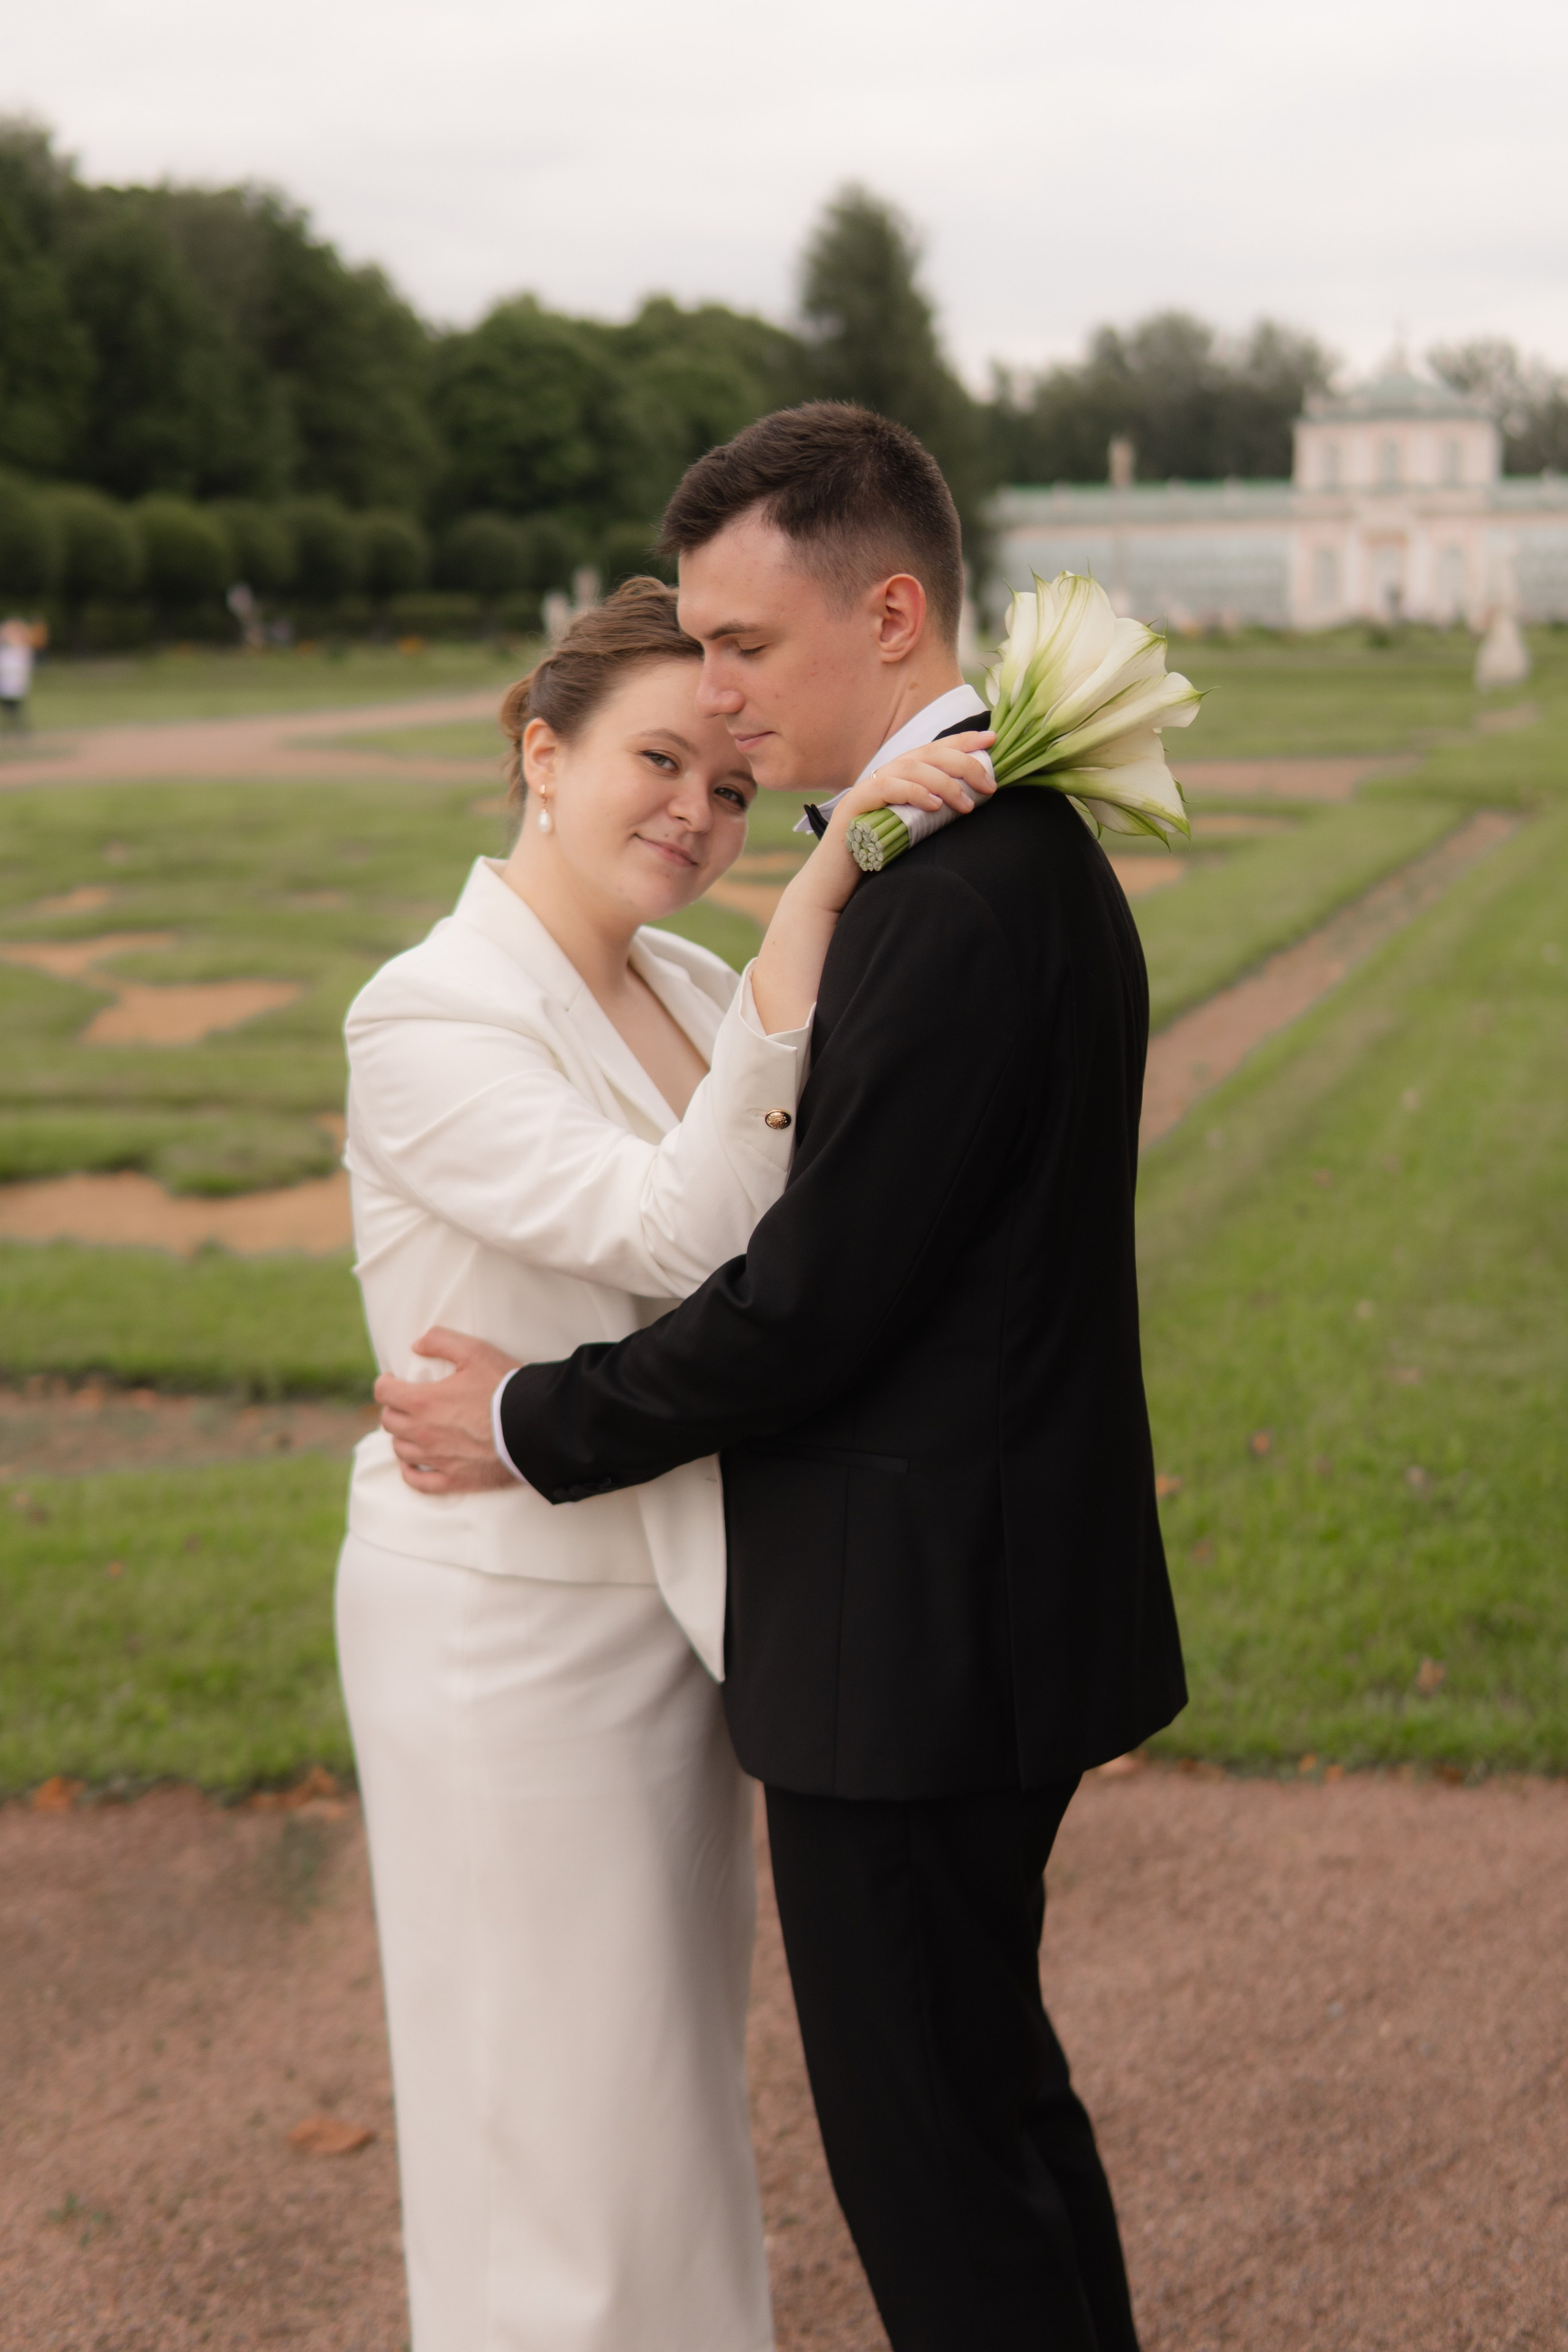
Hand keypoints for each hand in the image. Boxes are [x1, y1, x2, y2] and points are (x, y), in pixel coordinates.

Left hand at [375, 1327, 522, 1493]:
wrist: (536, 1426)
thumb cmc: (506, 1387)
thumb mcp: (475, 1351)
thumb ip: (441, 1341)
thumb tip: (417, 1345)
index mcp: (423, 1401)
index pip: (384, 1393)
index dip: (385, 1383)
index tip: (392, 1380)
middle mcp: (423, 1432)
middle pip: (389, 1421)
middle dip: (394, 1408)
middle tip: (407, 1401)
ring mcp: (437, 1459)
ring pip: (400, 1450)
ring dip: (402, 1436)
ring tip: (413, 1428)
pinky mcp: (454, 1479)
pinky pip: (418, 1482)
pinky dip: (410, 1473)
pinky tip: (412, 1465)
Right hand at [817, 731, 996, 900]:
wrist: (834, 889)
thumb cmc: (876, 862)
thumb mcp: (914, 833)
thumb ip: (935, 815)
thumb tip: (973, 804)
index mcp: (900, 780)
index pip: (934, 750)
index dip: (963, 741)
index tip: (992, 740)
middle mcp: (883, 778)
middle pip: (927, 754)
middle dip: (963, 764)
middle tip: (989, 785)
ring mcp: (867, 791)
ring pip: (910, 768)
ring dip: (944, 783)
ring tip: (966, 805)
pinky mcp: (853, 808)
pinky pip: (885, 789)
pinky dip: (913, 793)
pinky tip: (934, 806)